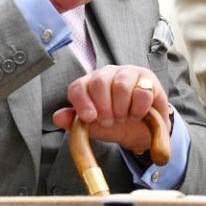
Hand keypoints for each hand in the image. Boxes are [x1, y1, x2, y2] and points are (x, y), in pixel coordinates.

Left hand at [53, 66, 170, 152]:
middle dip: (104, 108)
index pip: (78, 87)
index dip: (82, 103)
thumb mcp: (95, 129)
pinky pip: (141, 91)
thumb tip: (58, 117)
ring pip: (120, 85)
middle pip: (99, 82)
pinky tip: (138, 113)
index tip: (90, 118)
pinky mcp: (147, 77)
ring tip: (124, 118)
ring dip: (122, 109)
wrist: (144, 132)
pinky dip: (139, 108)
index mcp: (89, 85)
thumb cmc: (117, 126)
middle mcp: (107, 74)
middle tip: (109, 122)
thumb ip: (77, 123)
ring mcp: (127, 73)